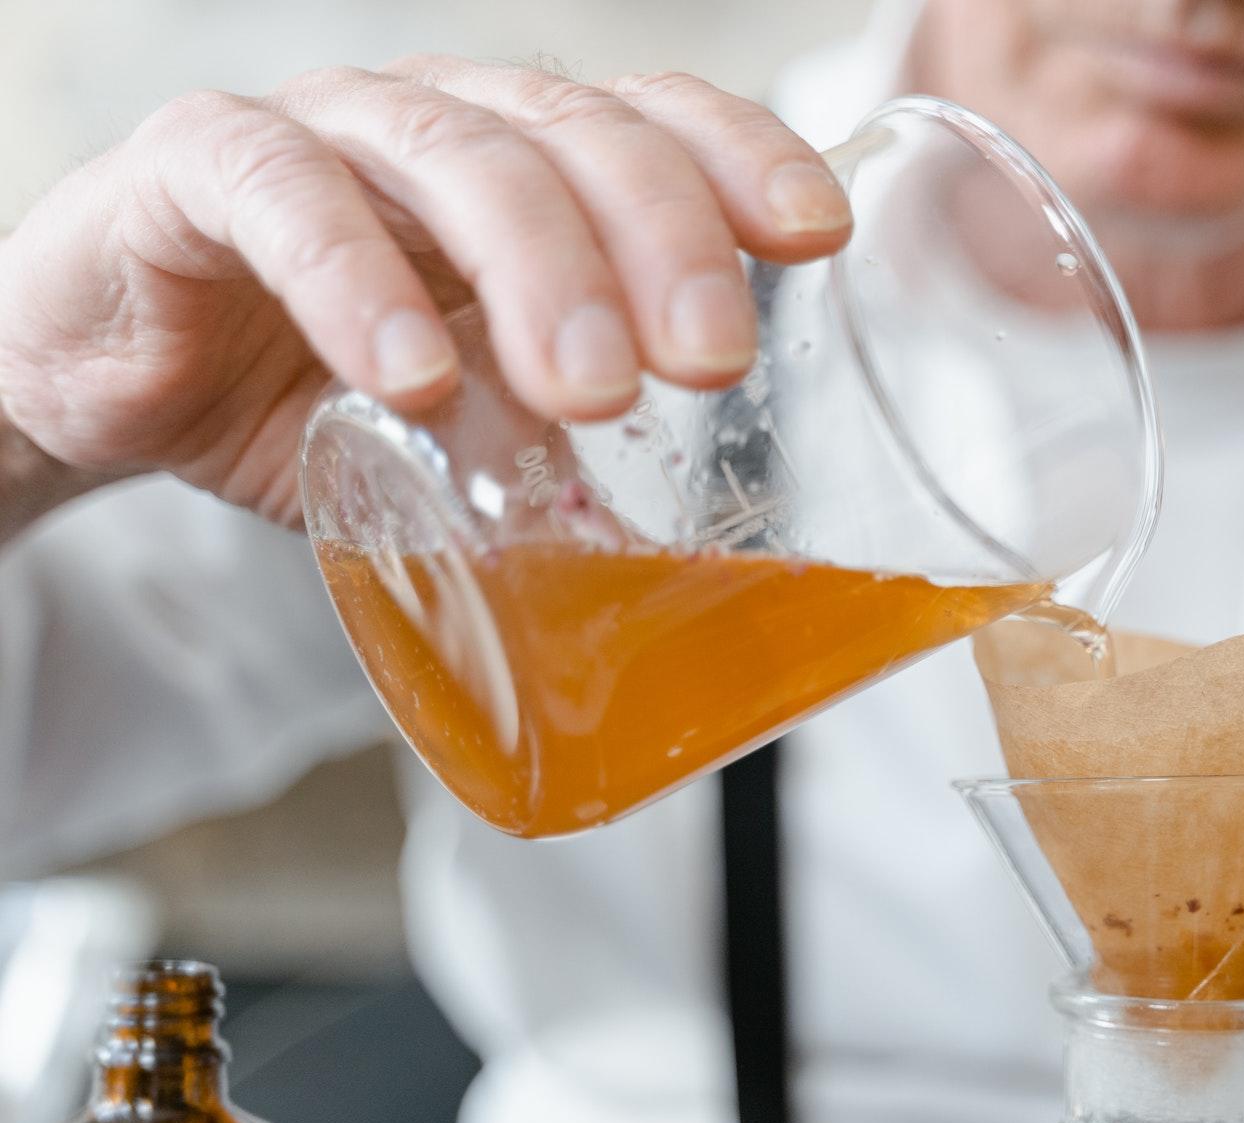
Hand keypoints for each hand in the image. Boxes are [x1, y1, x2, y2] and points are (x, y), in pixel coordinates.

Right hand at [0, 57, 850, 526]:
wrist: (116, 385)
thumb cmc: (313, 392)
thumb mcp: (465, 438)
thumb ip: (559, 465)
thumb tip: (684, 568)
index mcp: (525, 169)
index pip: (653, 123)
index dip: (742, 159)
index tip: (816, 235)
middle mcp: (438, 127)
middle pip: (575, 135)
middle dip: (662, 242)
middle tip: (710, 362)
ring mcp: (322, 135)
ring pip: (453, 153)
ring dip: (536, 269)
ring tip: (591, 391)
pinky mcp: (198, 170)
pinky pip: (280, 192)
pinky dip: (354, 280)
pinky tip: (414, 372)